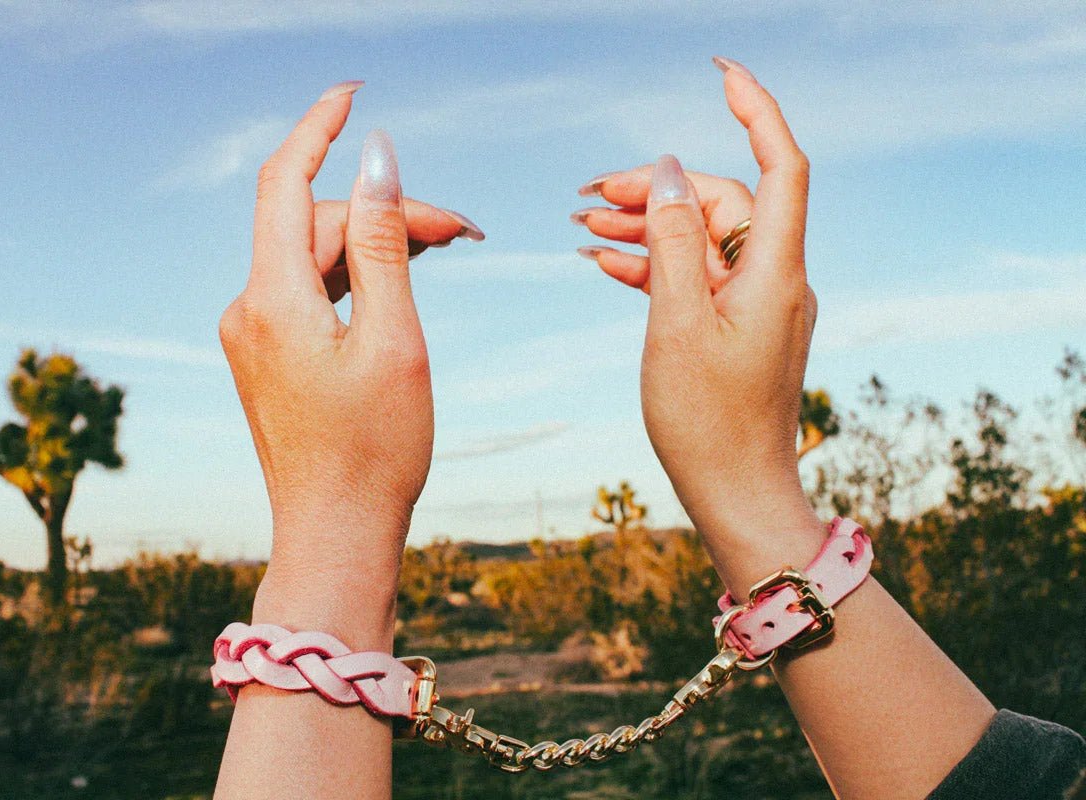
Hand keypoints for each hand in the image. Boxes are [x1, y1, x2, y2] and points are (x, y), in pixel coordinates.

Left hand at [218, 83, 480, 642]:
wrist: (336, 536)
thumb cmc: (375, 451)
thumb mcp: (394, 339)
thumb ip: (383, 244)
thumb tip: (377, 161)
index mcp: (273, 300)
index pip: (286, 181)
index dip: (318, 128)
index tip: (354, 93)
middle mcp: (248, 308)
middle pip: (318, 224)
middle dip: (388, 213)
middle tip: (466, 233)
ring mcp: (253, 333)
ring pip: (317, 257)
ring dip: (377, 244)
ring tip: (447, 250)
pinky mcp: (267, 354)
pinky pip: (309, 290)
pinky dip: (356, 277)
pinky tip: (401, 279)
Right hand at [575, 58, 822, 587]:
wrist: (738, 496)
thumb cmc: (709, 423)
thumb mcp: (676, 325)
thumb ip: (670, 242)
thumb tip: (664, 173)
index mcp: (774, 272)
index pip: (780, 166)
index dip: (755, 111)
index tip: (719, 72)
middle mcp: (774, 280)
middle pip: (719, 204)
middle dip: (654, 190)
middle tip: (587, 198)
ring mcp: (757, 306)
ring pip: (700, 241)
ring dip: (644, 229)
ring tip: (580, 228)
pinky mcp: (737, 329)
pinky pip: (696, 279)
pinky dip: (654, 267)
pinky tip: (603, 266)